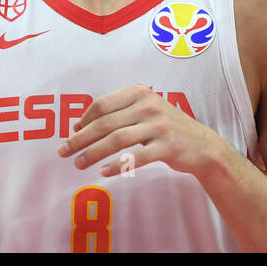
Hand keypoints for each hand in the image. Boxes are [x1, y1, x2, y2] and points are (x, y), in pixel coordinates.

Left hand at [59, 85, 226, 178]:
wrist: (202, 145)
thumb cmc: (166, 128)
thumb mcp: (146, 111)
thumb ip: (118, 113)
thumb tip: (80, 126)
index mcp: (140, 92)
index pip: (102, 104)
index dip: (83, 119)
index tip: (72, 132)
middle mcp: (149, 105)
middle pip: (105, 123)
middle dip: (80, 138)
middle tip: (63, 152)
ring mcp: (159, 125)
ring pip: (116, 140)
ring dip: (93, 153)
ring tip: (78, 165)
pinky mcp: (167, 146)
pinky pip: (135, 157)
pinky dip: (117, 166)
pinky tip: (104, 173)